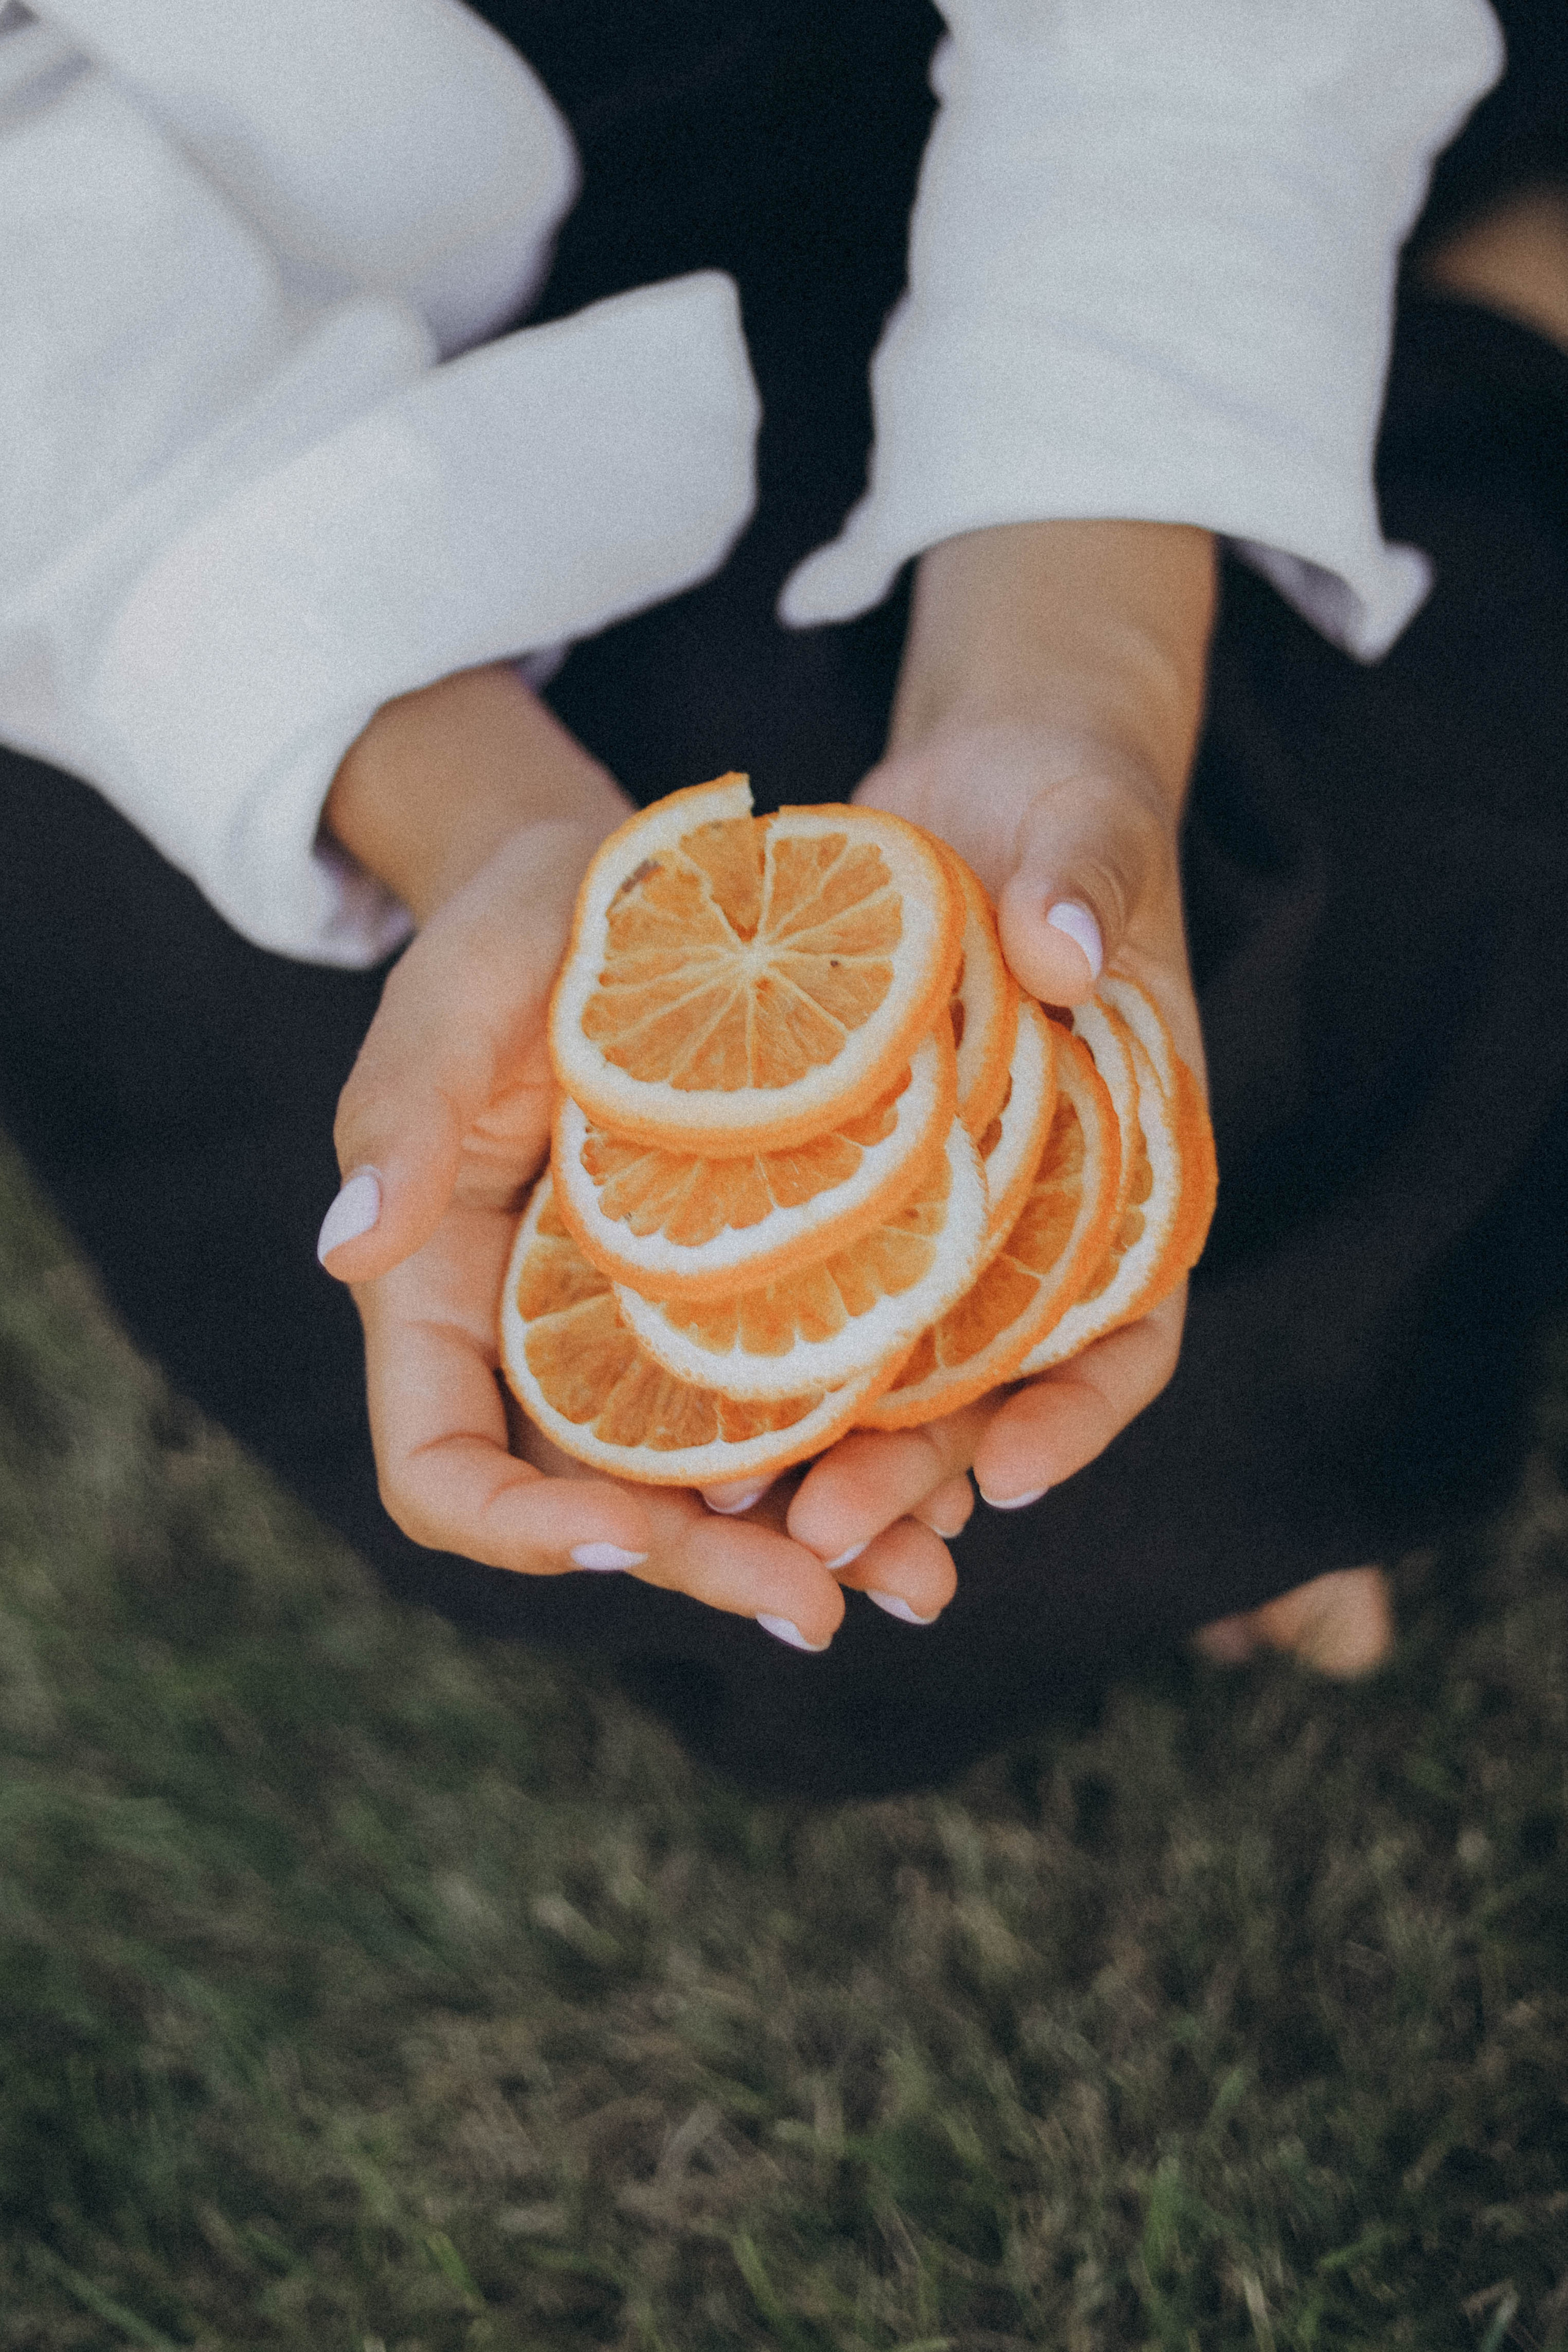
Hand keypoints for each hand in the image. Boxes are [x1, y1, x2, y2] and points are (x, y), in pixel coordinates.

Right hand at [315, 664, 948, 1643]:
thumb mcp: (455, 1003)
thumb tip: (342, 1249)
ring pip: (715, 1485)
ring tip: (921, 1581)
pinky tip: (956, 1483)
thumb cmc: (519, 930)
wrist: (641, 888)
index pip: (447, 1469)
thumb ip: (399, 1117)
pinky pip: (798, 1404)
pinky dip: (864, 1454)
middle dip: (703, 1567)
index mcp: (444, 1301)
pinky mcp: (752, 1296)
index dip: (524, 1531)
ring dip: (811, 1545)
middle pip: (602, 1509)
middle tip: (819, 1611)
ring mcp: (654, 1333)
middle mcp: (547, 1344)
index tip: (629, 1534)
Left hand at [744, 520, 1217, 1570]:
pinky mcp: (847, 1192)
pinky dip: (758, 1357)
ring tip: (739, 1511)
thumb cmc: (1059, 803)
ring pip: (893, 1373)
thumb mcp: (1082, 822)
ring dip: (827, 1449)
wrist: (972, 796)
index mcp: (1133, 1175)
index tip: (1007, 1471)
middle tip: (826, 1533)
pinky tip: (681, 1410)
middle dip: (918, 1469)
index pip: (1133, 1326)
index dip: (1081, 1411)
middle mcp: (1040, 1224)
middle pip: (994, 1386)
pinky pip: (808, 1294)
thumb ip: (1088, 876)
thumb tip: (1065, 944)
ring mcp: (941, 1219)